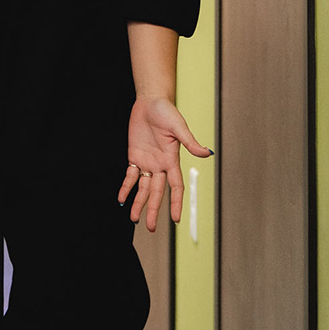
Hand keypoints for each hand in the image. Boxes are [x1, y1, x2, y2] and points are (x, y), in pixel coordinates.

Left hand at [119, 94, 212, 230]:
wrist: (150, 102)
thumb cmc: (167, 112)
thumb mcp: (179, 127)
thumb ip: (190, 142)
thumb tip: (207, 153)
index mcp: (172, 160)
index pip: (176, 187)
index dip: (176, 202)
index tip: (176, 219)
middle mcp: (160, 165)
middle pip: (157, 192)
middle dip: (154, 209)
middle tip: (150, 227)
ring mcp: (147, 161)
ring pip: (143, 188)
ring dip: (138, 203)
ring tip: (133, 218)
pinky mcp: (134, 155)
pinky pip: (130, 175)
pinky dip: (126, 187)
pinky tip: (121, 198)